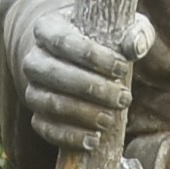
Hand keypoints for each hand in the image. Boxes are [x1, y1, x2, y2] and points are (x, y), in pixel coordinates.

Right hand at [15, 0, 144, 152]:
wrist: (76, 60)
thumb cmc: (102, 39)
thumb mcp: (119, 28)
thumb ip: (134, 32)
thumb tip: (137, 47)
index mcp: (47, 29)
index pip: (64, 41)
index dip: (93, 57)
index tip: (122, 67)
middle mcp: (33, 60)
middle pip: (56, 74)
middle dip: (92, 89)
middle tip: (124, 98)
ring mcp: (32, 89)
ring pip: (51, 103)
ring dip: (83, 114)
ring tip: (110, 120)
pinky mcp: (36, 115)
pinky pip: (45, 128)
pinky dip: (69, 136)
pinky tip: (94, 140)